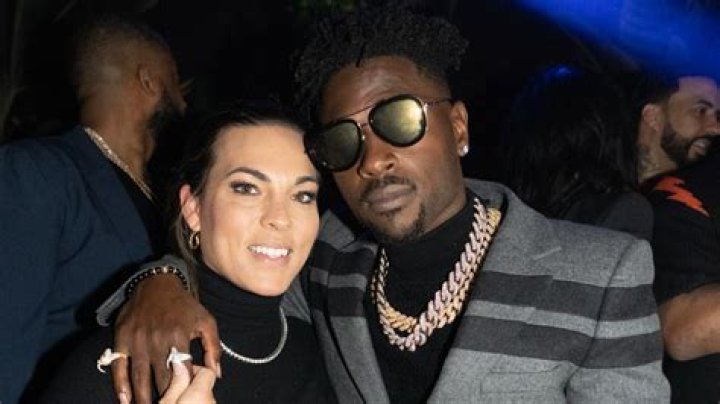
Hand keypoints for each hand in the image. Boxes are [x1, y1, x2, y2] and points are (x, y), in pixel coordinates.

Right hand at [111, 274, 220, 403]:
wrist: (157, 284)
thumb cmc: (185, 306)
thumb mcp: (206, 322)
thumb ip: (213, 349)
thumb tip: (216, 375)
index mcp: (179, 337)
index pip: (182, 372)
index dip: (183, 390)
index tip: (185, 401)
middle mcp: (157, 340)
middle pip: (160, 378)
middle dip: (164, 398)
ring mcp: (137, 340)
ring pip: (139, 377)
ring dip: (142, 398)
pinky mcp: (121, 338)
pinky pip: (119, 366)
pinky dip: (120, 385)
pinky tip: (124, 399)